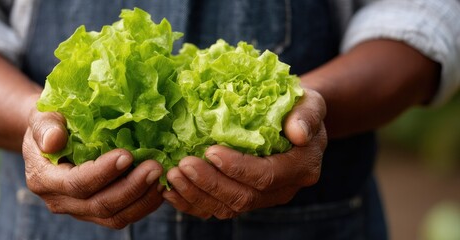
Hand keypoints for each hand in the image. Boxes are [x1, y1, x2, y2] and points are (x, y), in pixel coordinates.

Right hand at [22, 109, 164, 228]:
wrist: (52, 137)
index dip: (103, 172)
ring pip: (114, 217)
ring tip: (162, 177)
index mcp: (43, 178)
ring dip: (142, 199)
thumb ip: (45, 127)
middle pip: (100, 205)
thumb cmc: (50, 121)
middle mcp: (60, 201)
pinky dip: (144, 204)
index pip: (76, 183)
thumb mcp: (42, 116)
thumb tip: (53, 140)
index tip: (128, 155)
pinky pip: (122, 216)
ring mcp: (79, 210)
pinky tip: (160, 187)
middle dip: (131, 188)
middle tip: (156, 167)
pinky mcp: (96, 212)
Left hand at [163, 88, 326, 218]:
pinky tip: (170, 191)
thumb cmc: (298, 108)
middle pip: (243, 197)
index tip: (211, 151)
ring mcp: (261, 198)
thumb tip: (298, 132)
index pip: (266, 176)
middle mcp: (281, 190)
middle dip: (210, 183)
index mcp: (300, 168)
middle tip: (184, 165)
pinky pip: (215, 209)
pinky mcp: (242, 198)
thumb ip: (306, 116)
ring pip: (227, 208)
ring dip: (196, 194)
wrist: (293, 121)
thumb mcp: (310, 103)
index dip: (238, 167)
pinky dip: (191, 203)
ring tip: (173, 175)